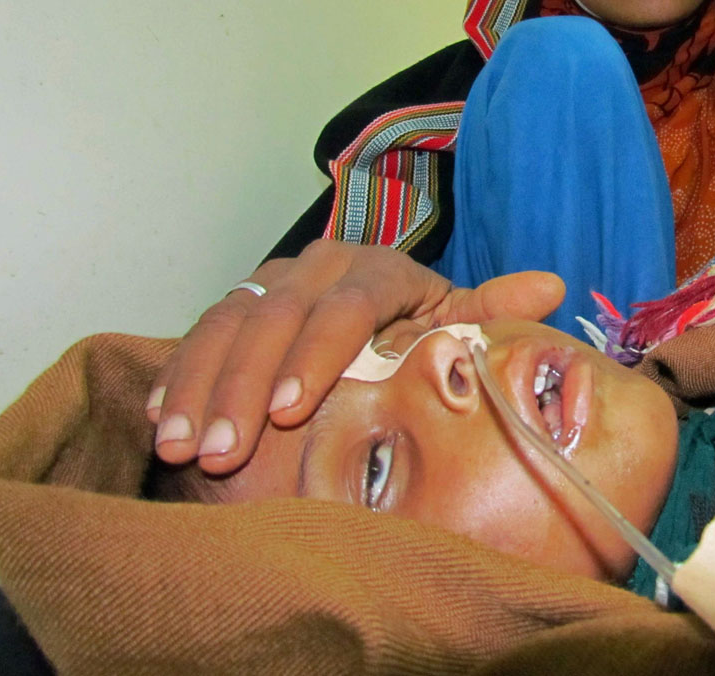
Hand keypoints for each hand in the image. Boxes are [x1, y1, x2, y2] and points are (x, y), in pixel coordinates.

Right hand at [146, 239, 564, 474]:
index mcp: (379, 269)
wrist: (369, 321)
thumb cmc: (420, 333)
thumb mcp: (455, 324)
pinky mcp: (237, 301)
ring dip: (202, 385)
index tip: (288, 409)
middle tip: (221, 449)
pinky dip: (179, 375)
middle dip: (244, 384)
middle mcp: (320, 265)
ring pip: (229, 323)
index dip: (314, 354)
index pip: (346, 305)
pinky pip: (199, 330)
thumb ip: (491, 312)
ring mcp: (273, 280)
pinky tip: (161, 422)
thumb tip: (552, 286)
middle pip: (278, 317)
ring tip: (182, 446)